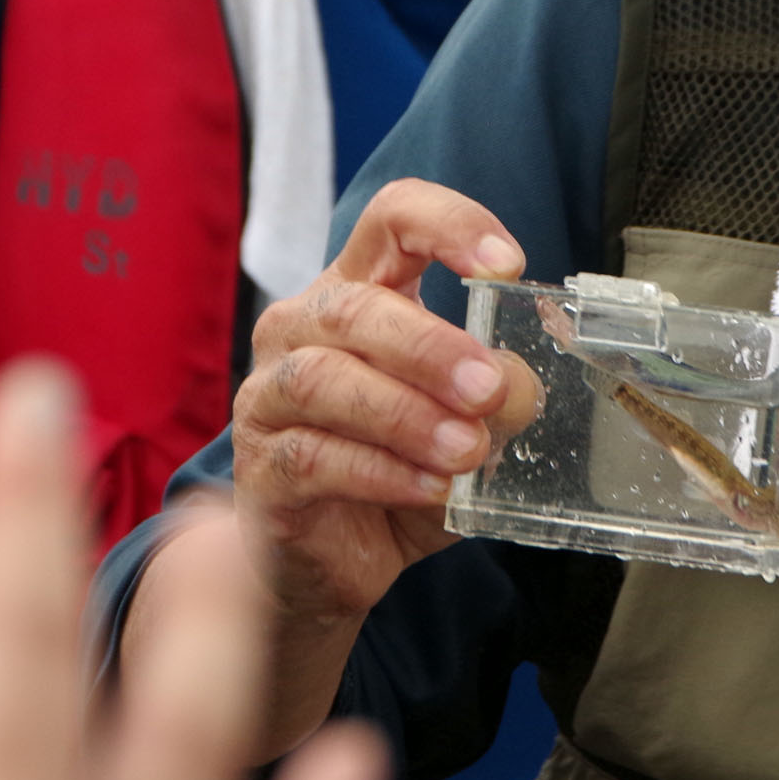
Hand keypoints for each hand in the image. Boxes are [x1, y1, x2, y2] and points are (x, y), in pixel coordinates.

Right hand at [229, 178, 537, 627]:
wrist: (339, 560)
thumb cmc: (404, 470)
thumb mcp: (468, 428)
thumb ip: (495, 402)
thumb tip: (520, 385)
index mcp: (361, 290)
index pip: (392, 218)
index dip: (449, 225)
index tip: (507, 265)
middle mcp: (303, 327)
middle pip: (353, 304)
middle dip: (429, 345)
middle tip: (490, 388)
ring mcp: (269, 393)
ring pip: (322, 379)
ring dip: (405, 413)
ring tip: (465, 450)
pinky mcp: (258, 465)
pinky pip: (311, 456)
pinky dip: (379, 471)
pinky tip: (431, 488)